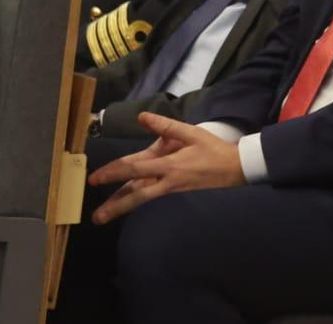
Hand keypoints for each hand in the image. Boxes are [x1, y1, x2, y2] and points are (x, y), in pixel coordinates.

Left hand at [87, 112, 245, 224]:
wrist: (237, 169)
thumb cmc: (213, 149)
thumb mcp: (191, 133)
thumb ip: (165, 126)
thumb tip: (141, 117)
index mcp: (168, 165)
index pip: (134, 169)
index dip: (113, 173)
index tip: (95, 178)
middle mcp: (167, 181)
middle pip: (136, 195)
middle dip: (115, 205)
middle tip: (95, 216)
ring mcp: (171, 190)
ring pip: (142, 199)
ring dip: (122, 207)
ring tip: (103, 217)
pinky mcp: (175, 193)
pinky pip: (151, 197)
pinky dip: (136, 201)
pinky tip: (125, 205)